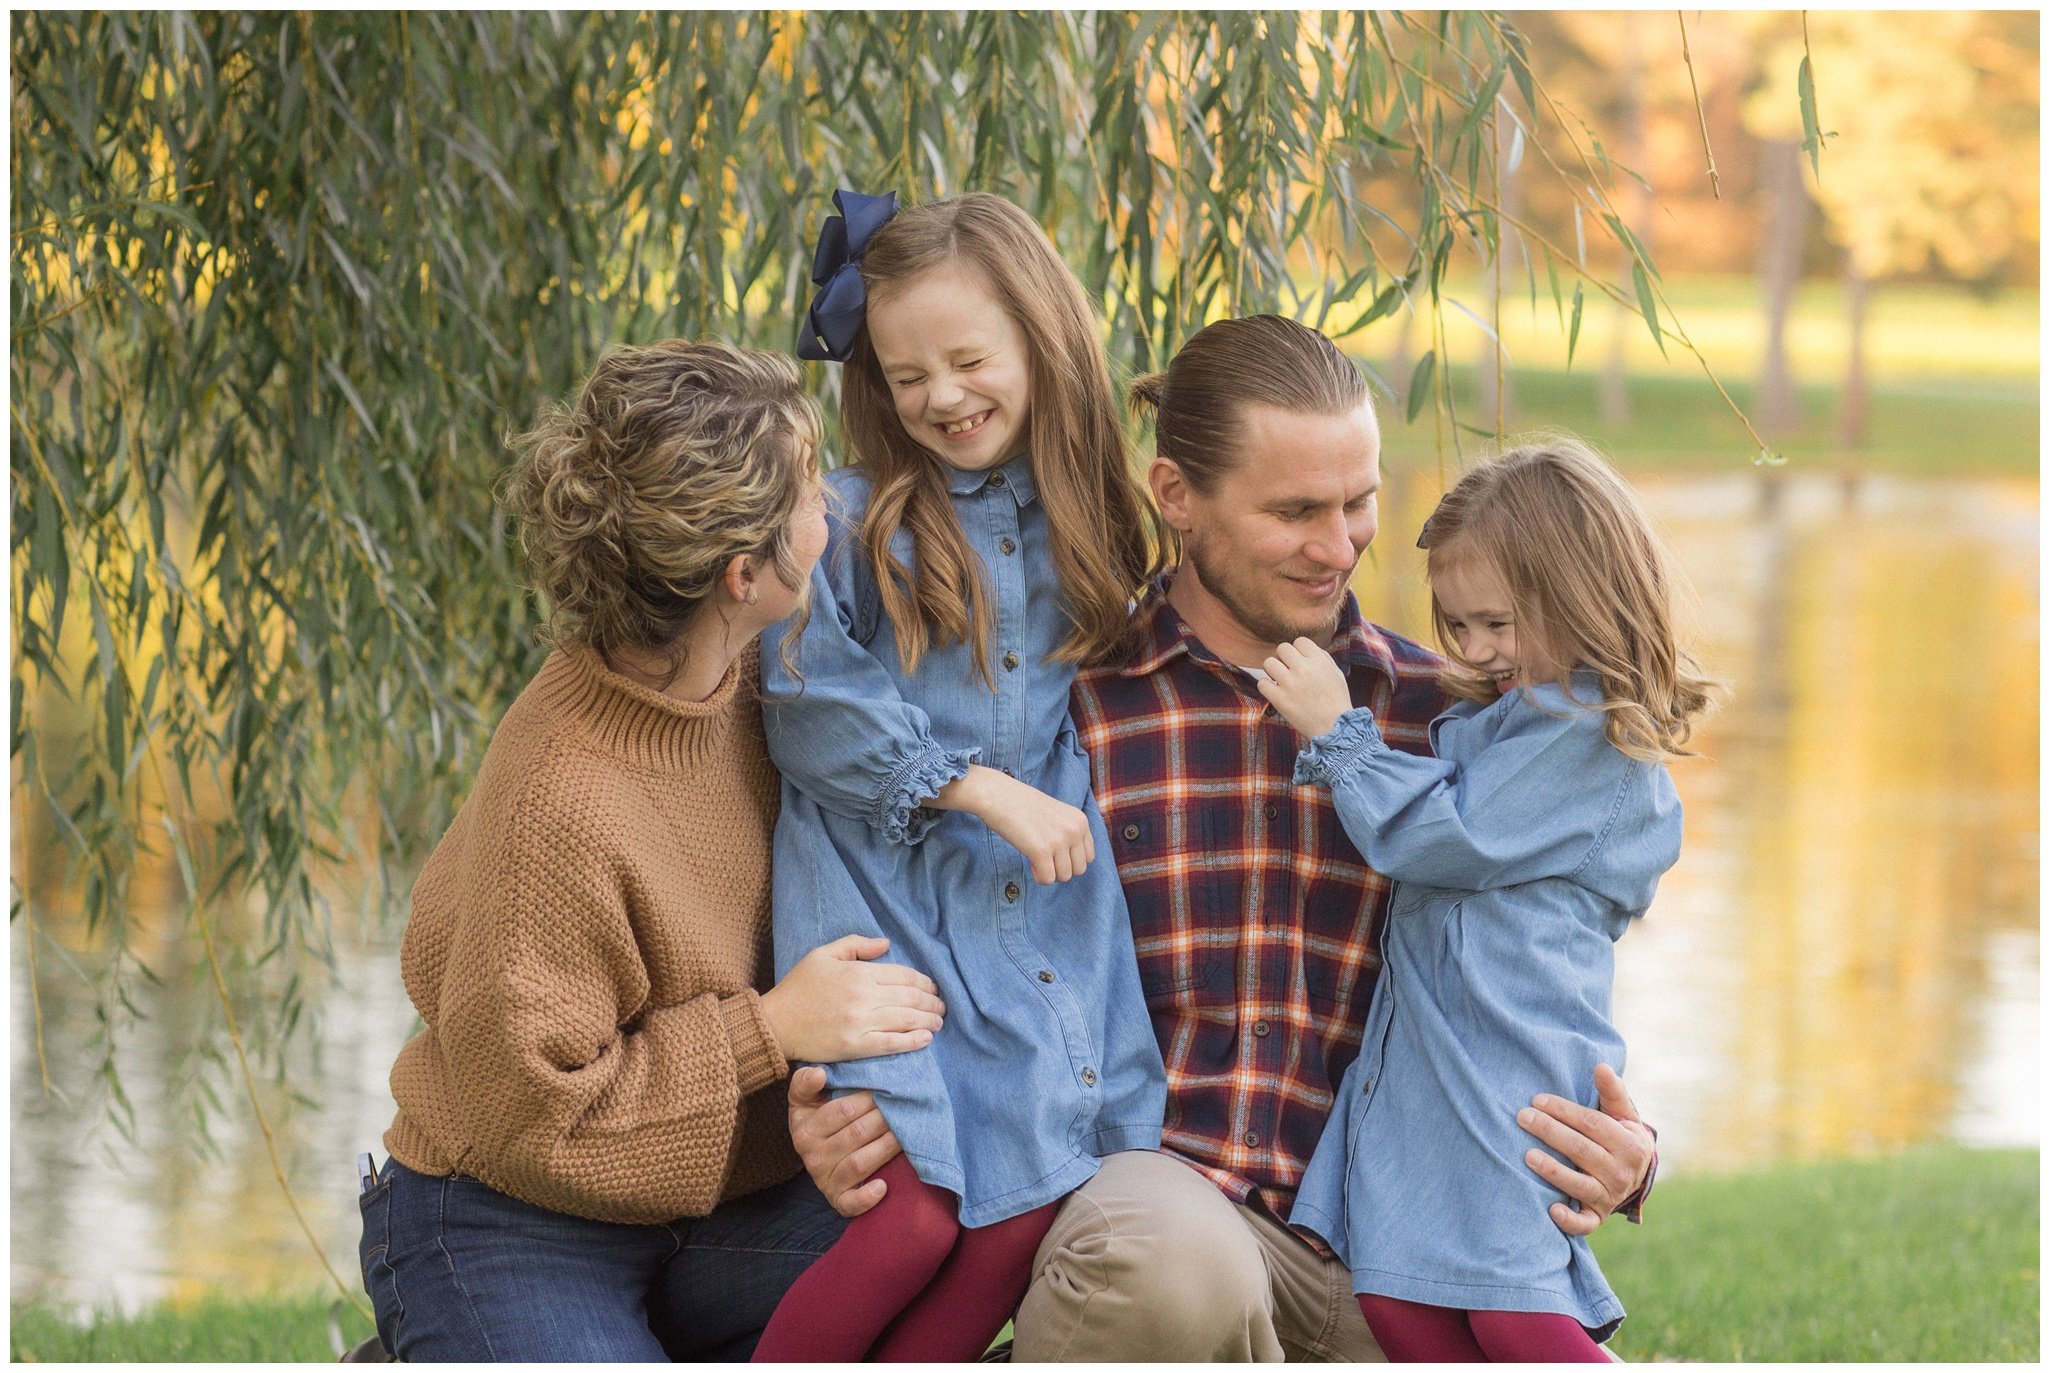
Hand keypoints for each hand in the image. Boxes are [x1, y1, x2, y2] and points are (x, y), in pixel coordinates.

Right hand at [759, 934, 944, 1063]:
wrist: (776, 1023)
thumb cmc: (799, 986)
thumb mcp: (823, 954)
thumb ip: (856, 945)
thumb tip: (886, 943)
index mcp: (858, 973)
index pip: (904, 975)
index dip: (924, 982)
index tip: (933, 988)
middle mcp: (864, 997)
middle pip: (910, 998)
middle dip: (932, 1002)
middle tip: (942, 1006)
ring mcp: (861, 1023)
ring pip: (906, 1020)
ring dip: (929, 1021)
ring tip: (939, 1022)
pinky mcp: (855, 1046)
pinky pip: (892, 1044)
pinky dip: (913, 1041)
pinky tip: (926, 1039)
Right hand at [787, 1066, 901, 1217]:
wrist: (816, 1154)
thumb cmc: (817, 1119)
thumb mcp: (804, 1099)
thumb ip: (805, 1081)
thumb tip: (819, 1074)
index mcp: (805, 1129)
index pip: (842, 1110)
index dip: (869, 1098)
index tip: (888, 1087)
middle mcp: (813, 1157)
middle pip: (857, 1134)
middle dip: (885, 1118)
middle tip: (907, 1106)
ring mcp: (825, 1180)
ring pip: (860, 1162)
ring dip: (887, 1146)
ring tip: (906, 1132)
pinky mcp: (838, 1200)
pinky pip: (851, 1203)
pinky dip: (867, 1197)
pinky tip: (883, 1186)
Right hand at [936, 765, 1093, 883]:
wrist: (999, 795)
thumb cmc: (1023, 806)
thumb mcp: (1058, 816)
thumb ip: (1069, 834)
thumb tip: (1072, 866)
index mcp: (1081, 821)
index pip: (1089, 857)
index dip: (1070, 860)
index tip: (1054, 852)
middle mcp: (1075, 830)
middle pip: (1079, 870)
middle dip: (1060, 869)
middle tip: (1043, 858)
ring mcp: (1060, 840)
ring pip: (1063, 877)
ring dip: (1048, 873)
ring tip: (1035, 857)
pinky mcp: (1042, 850)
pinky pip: (1047, 879)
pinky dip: (1038, 876)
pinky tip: (1029, 861)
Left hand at [1257, 638, 1352, 740]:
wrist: (1334, 728)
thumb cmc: (1336, 701)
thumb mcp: (1336, 673)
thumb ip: (1321, 657)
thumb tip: (1305, 648)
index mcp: (1318, 661)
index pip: (1299, 641)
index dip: (1299, 651)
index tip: (1301, 663)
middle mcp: (1303, 669)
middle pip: (1282, 648)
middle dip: (1284, 658)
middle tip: (1288, 671)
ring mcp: (1290, 683)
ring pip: (1269, 663)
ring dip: (1273, 671)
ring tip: (1280, 681)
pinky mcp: (1280, 699)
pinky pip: (1262, 683)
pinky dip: (1266, 687)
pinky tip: (1275, 692)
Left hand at [1517, 1063, 1656, 1235]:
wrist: (1634, 1176)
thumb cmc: (1620, 1136)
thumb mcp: (1622, 1114)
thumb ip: (1612, 1092)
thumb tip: (1601, 1066)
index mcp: (1629, 1144)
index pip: (1591, 1124)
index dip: (1563, 1111)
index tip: (1537, 1100)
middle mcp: (1622, 1173)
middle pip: (1580, 1150)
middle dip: (1549, 1132)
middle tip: (1522, 1117)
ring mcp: (1609, 1197)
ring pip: (1579, 1183)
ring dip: (1552, 1170)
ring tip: (1527, 1155)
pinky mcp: (1598, 1217)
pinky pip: (1585, 1223)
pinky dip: (1570, 1219)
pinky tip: (1551, 1209)